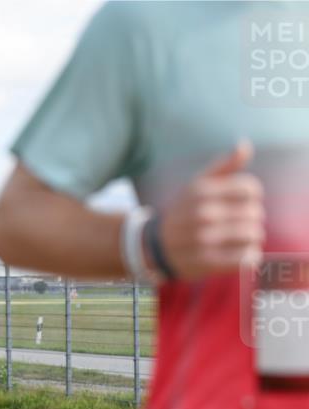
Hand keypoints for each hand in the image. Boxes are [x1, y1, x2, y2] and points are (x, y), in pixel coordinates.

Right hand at [159, 140, 264, 279]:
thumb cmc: (184, 212)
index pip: (250, 189)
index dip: (251, 196)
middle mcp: (202, 214)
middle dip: (250, 219)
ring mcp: (204, 240)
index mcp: (201, 192)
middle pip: (255, 213)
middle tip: (236, 224)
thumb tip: (244, 146)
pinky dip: (247, 257)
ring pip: (253, 235)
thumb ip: (224, 166)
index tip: (239, 203)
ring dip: (251, 239)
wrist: (154, 247)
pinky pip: (247, 259)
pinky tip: (236, 254)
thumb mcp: (197, 185)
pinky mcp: (207, 262)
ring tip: (238, 240)